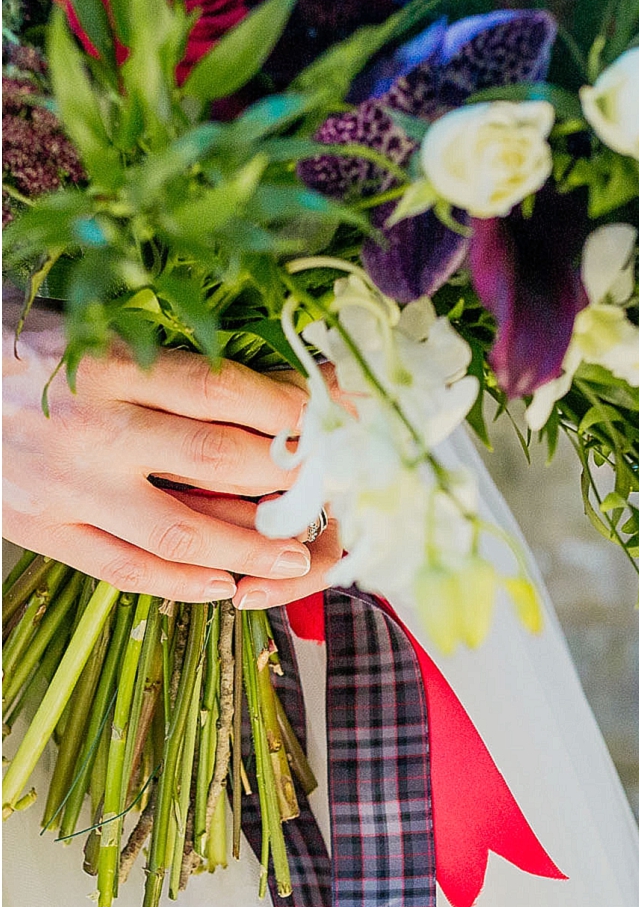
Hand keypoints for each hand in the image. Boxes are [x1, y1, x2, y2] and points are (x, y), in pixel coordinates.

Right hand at [3, 309, 319, 602]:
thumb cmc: (9, 340)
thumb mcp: (82, 322)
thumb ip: (162, 353)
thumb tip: (264, 377)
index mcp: (107, 363)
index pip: (227, 392)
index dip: (294, 411)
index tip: (337, 418)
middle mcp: (92, 427)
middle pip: (221, 462)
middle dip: (292, 480)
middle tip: (337, 488)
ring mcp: (65, 485)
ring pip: (183, 531)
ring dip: (252, 550)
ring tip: (297, 557)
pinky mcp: (39, 527)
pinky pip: (124, 569)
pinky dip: (181, 584)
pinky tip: (223, 584)